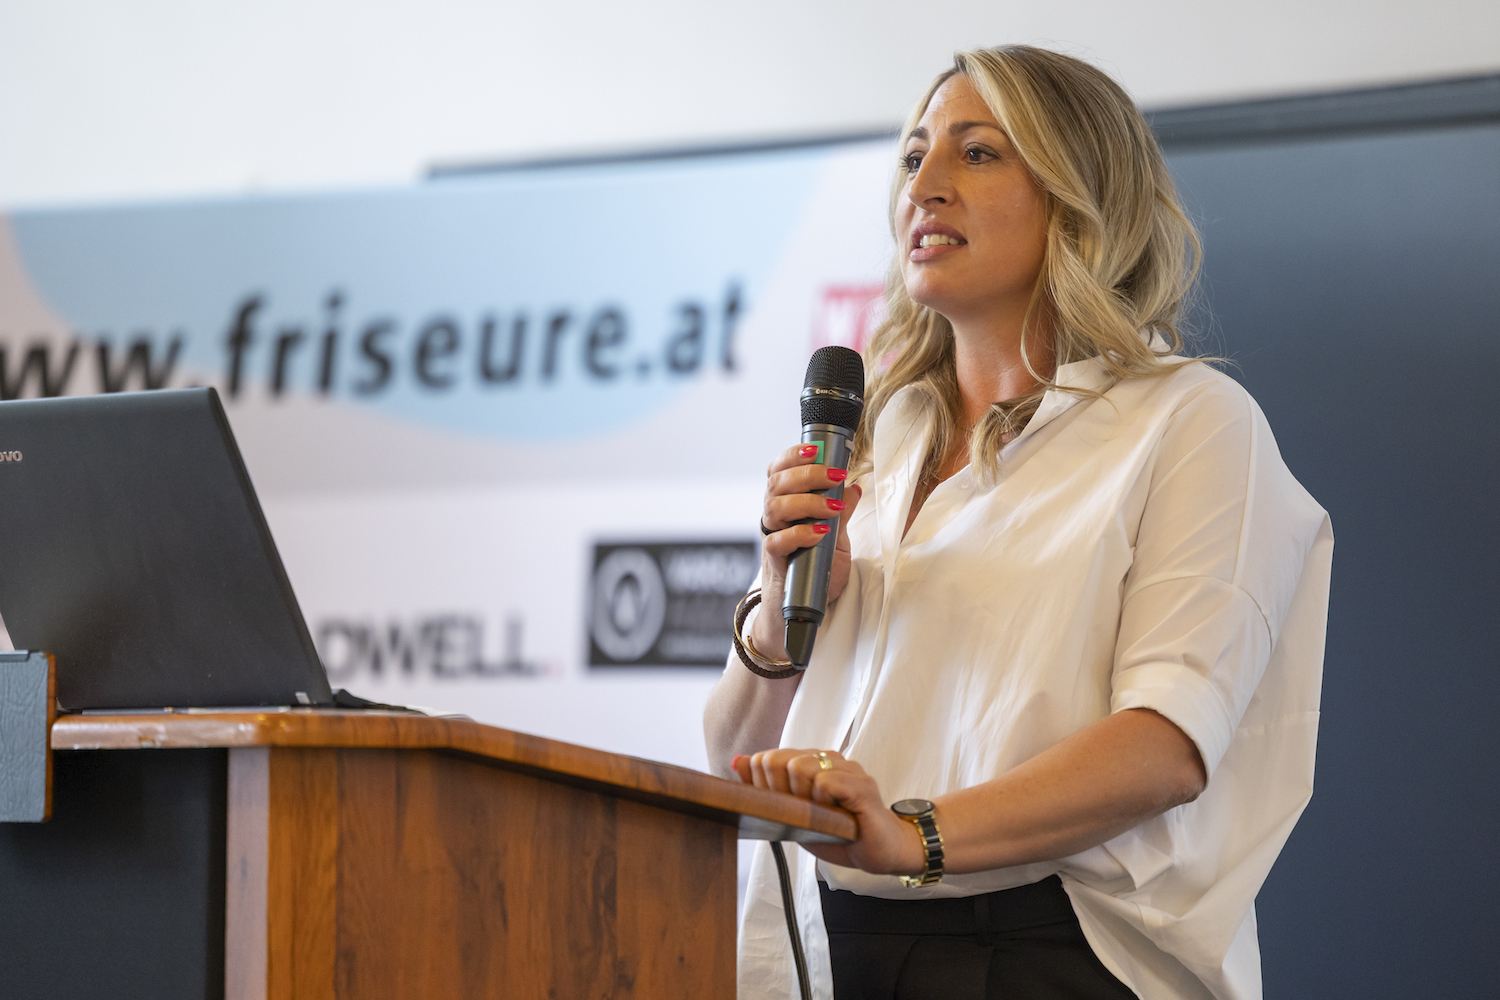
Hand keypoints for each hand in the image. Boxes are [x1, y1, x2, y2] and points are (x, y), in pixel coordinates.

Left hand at [732, 749, 923, 875]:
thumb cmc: (840, 833)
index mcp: (810, 762)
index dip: (764, 787)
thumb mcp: (796, 814)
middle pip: (777, 759)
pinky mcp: (861, 784)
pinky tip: (836, 814)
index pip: (765, 758)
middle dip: (779, 791)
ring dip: (802, 798)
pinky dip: (823, 802)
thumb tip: (738, 760)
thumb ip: (768, 788)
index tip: (783, 808)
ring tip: (822, 814)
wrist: (880, 851)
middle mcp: (827, 758)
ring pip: (798, 766)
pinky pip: (825, 782)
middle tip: (802, 813)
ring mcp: (846, 768)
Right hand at [752, 445, 863, 660]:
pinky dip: (800, 533)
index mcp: (787, 505)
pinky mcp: (774, 562)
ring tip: (833, 508)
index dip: (792, 456)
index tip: (815, 449)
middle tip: (835, 476)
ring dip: (807, 501)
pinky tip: (819, 533)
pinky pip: (777, 541)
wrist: (798, 612)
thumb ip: (841, 513)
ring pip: (775, 507)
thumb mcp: (836, 540)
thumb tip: (855, 486)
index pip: (779, 471)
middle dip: (808, 474)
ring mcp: (772, 538)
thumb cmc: (813, 573)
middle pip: (777, 483)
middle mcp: (775, 518)